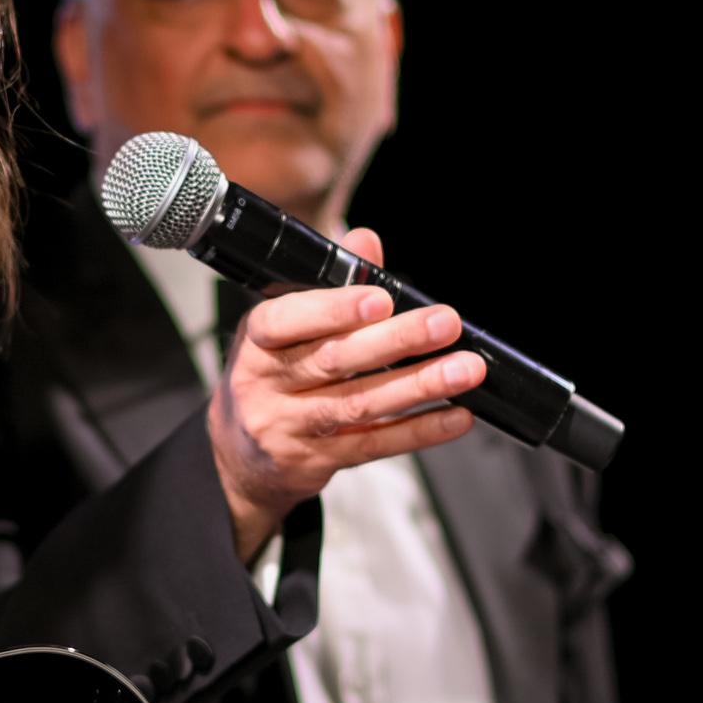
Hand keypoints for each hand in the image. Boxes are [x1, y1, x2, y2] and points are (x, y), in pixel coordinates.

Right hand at [208, 226, 484, 560]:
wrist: (238, 456)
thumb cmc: (270, 374)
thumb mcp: (284, 326)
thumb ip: (329, 284)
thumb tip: (366, 241)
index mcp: (258, 339)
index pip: (287, 320)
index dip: (334, 310)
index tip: (381, 299)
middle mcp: (267, 384)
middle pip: (334, 361)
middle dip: (396, 340)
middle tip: (444, 323)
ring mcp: (290, 428)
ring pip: (360, 405)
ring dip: (418, 385)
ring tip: (464, 369)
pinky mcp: (318, 461)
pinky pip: (374, 444)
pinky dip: (419, 430)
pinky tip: (454, 416)